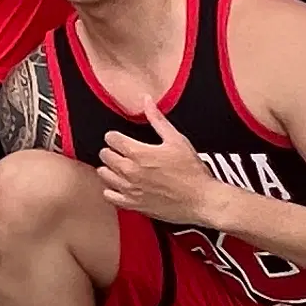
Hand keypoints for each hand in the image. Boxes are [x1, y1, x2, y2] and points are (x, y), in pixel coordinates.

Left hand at [96, 102, 225, 229]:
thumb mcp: (176, 140)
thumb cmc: (192, 171)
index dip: (115, 136)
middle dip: (112, 150)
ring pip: (104, 175)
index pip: (111, 138)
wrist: (202, 200)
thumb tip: (146, 100)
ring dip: (110, 169)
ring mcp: (129, 190)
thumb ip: (157, 120)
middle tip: (123, 152)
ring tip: (122, 167)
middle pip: (105, 155)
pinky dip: (112, 189)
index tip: (122, 138)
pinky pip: (109, 196)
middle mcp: (129, 171)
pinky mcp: (133, 205)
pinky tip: (122, 185)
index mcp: (138, 153)